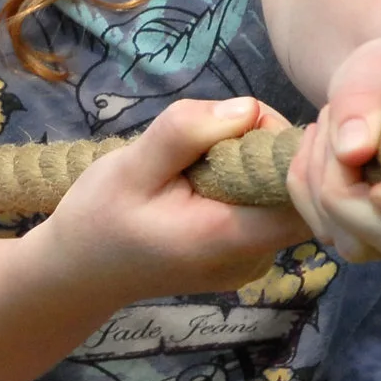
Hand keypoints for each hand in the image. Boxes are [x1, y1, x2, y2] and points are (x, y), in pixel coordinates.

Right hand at [34, 96, 312, 302]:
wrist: (78, 271)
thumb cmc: (97, 219)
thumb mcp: (129, 167)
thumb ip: (186, 134)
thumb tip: (248, 109)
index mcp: (224, 238)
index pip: (301, 199)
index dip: (296, 155)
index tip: (257, 125)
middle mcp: (251, 258)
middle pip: (293, 191)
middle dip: (262, 148)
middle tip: (212, 134)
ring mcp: (251, 262)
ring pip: (278, 196)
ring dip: (249, 165)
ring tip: (197, 164)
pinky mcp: (245, 258)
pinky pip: (262, 208)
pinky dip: (241, 185)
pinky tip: (202, 185)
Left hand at [287, 39, 380, 262]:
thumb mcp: (380, 68)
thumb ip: (365, 101)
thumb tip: (351, 151)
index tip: (359, 158)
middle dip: (339, 179)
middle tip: (329, 117)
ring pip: (353, 243)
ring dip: (318, 183)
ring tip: (326, 127)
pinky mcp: (372, 239)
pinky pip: (327, 233)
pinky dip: (305, 192)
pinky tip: (316, 149)